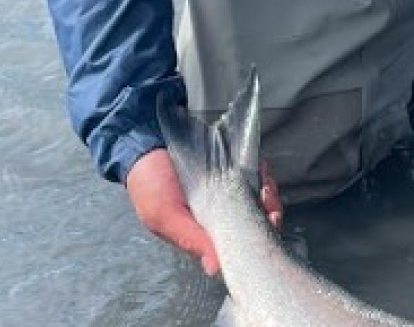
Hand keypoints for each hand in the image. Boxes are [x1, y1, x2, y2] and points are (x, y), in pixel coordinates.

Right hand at [126, 150, 284, 276]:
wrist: (143, 144)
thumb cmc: (150, 186)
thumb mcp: (164, 216)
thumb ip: (191, 239)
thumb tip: (216, 270)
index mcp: (205, 234)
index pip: (238, 243)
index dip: (258, 237)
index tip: (270, 223)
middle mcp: (220, 216)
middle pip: (255, 223)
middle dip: (270, 213)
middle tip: (269, 201)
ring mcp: (227, 194)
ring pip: (259, 201)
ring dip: (268, 194)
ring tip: (266, 184)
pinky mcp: (230, 173)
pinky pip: (254, 178)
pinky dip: (261, 175)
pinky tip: (262, 168)